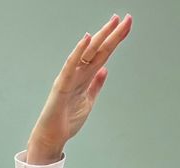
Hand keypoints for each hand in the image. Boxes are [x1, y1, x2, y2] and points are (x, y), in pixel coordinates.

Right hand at [27, 14, 132, 164]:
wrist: (53, 136)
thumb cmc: (67, 120)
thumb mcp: (88, 101)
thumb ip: (96, 85)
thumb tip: (104, 70)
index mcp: (86, 76)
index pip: (104, 54)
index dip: (115, 40)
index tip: (126, 26)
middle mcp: (78, 72)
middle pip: (98, 49)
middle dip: (112, 34)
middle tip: (125, 18)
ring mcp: (70, 77)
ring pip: (88, 53)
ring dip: (100, 37)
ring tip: (112, 23)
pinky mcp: (62, 85)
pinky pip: (71, 65)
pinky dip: (78, 52)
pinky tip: (87, 39)